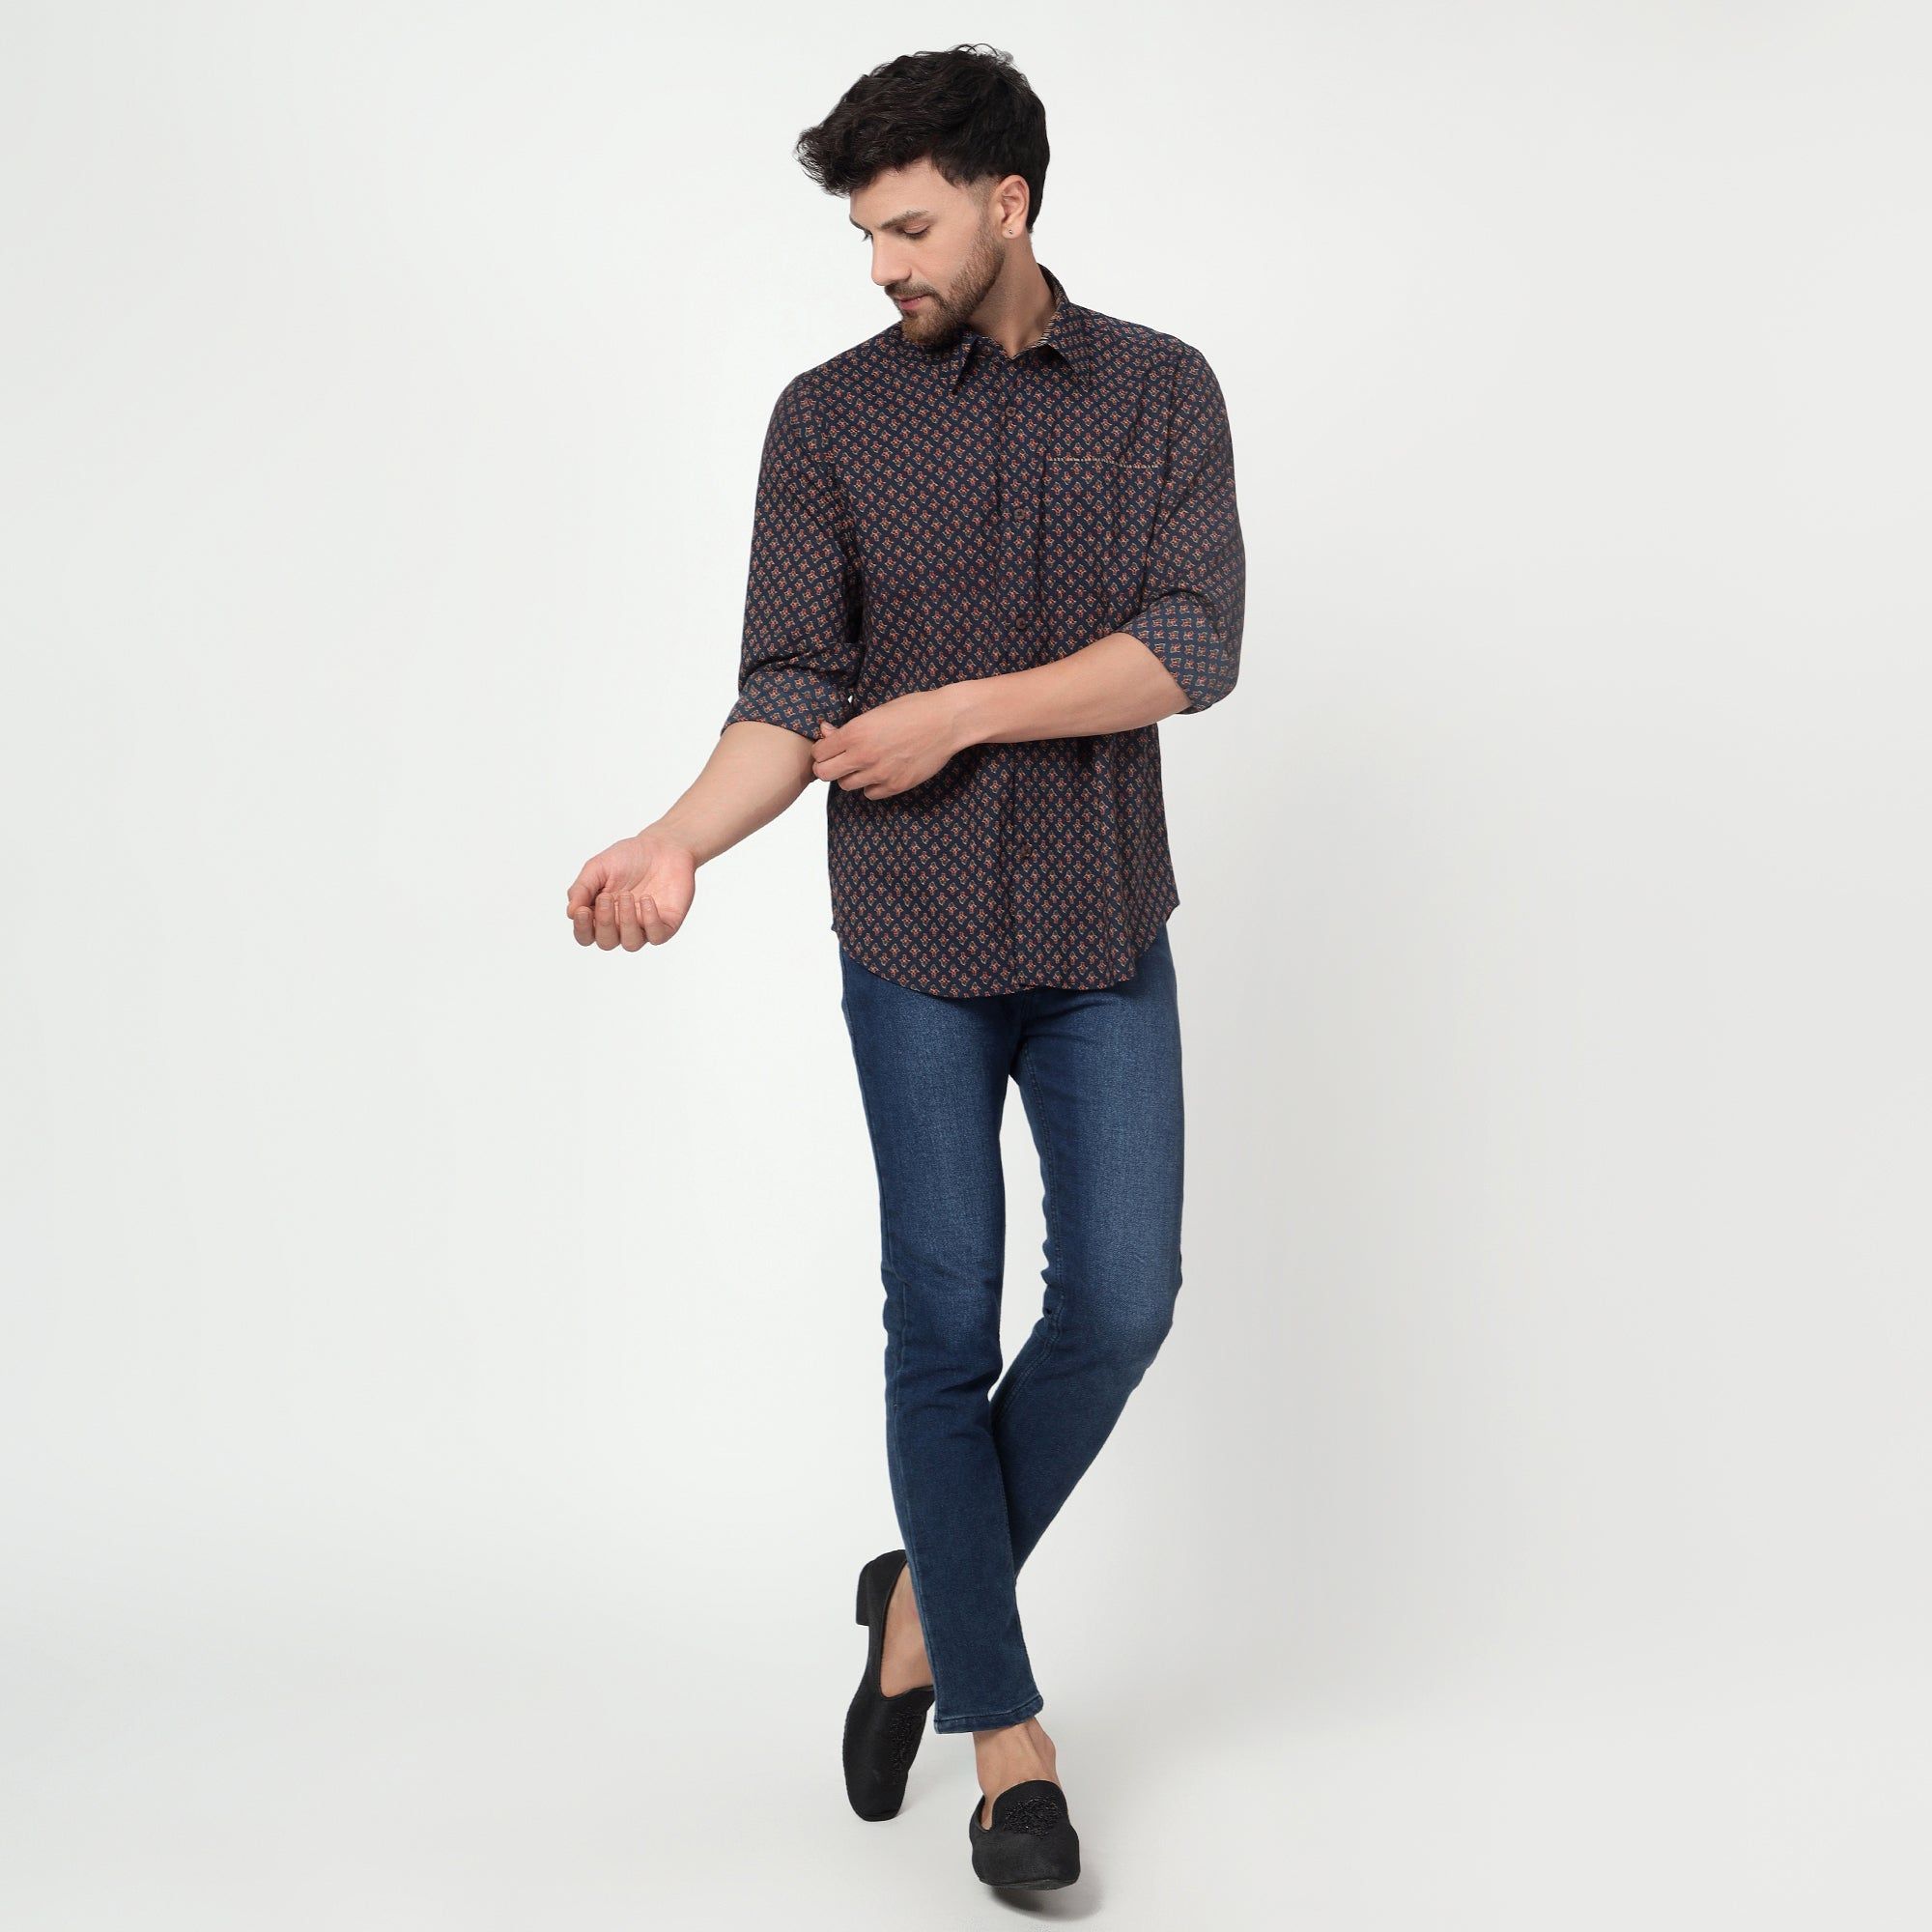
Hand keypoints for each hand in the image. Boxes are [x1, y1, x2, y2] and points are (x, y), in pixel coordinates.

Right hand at [565, 828, 695, 950]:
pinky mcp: (667, 925)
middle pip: (606, 942)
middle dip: (604, 922)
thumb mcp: (598, 867)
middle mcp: (621, 924)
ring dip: (626, 922)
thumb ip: (582, 888)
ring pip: (631, 943)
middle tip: (607, 897)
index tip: (583, 910)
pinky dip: (650, 921)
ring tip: (627, 895)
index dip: (582, 928)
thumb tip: (570, 913)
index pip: (586, 935)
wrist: (664, 846)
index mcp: (600, 913)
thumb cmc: (629, 857)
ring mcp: (644, 926)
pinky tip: (647, 899)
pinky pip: (656, 936)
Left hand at [810, 689, 966, 797]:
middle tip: (839, 760)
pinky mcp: (895, 785)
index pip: (819, 753)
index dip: (822, 749)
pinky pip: (870, 794)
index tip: (831, 746)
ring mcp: (880, 773)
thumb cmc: (913, 710)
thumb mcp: (876, 712)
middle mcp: (863, 755)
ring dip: (850, 776)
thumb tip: (826, 733)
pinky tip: (881, 771)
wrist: (947, 721)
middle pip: (824, 773)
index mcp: (855, 732)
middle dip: (828, 766)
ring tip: (864, 764)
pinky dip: (871, 785)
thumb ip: (849, 727)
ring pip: (845, 786)